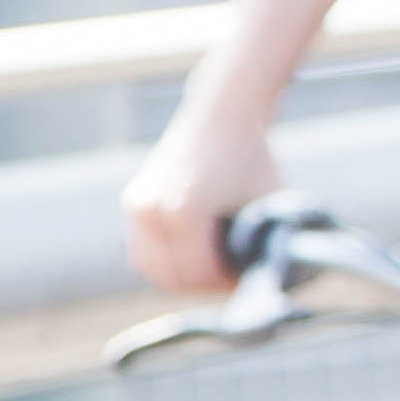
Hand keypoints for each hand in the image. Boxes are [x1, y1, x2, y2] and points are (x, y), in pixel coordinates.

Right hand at [120, 112, 277, 294]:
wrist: (221, 115)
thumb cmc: (250, 158)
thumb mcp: (267, 204)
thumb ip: (262, 245)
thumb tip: (261, 279)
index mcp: (184, 211)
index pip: (199, 273)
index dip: (225, 284)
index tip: (244, 279)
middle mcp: (152, 209)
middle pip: (172, 278)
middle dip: (203, 285)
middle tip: (229, 278)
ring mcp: (137, 206)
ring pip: (151, 269)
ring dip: (180, 277)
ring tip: (212, 269)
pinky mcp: (132, 202)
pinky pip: (140, 251)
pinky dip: (162, 262)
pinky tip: (190, 257)